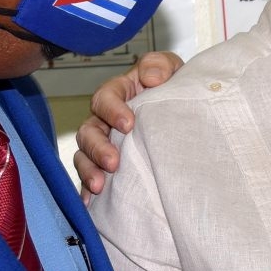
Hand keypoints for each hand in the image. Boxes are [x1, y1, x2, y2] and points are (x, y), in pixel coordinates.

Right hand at [75, 52, 181, 196]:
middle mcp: (105, 119)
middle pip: (89, 131)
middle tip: (113, 162)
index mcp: (118, 93)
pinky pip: (90, 176)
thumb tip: (151, 78)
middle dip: (98, 148)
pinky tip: (89, 205)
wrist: (185, 111)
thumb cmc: (174, 86)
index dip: (112, 109)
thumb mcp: (172, 69)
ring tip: (99, 186)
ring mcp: (104, 143)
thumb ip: (160, 65)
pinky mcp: (107, 165)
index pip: (105, 97)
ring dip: (89, 170)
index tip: (129, 124)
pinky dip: (86, 190)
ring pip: (85, 155)